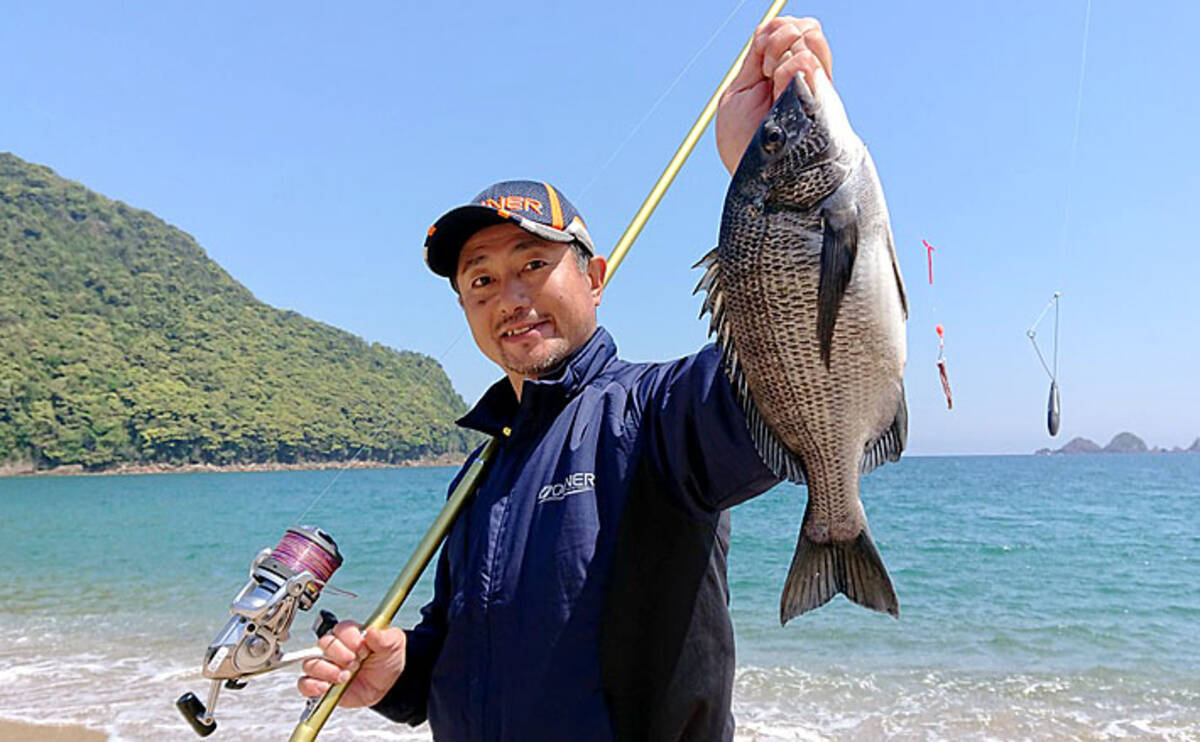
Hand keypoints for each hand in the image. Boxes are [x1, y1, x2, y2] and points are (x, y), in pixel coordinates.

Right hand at [297, 621, 407, 707]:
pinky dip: (313, 686)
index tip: (363, 649)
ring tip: (344, 677)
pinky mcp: (320, 684)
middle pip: (324, 643)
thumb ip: (385, 637)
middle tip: (354, 663)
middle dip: (340, 655)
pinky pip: (304, 683)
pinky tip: (327, 687)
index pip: (341, 629)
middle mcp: (335, 648)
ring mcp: (326, 666)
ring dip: (327, 671)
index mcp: (350, 634)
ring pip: (311, 663)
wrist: (386, 685)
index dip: (351, 639)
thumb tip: (373, 632)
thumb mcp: (394, 645)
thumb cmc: (386, 661)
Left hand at [716, 16, 833, 174]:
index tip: (761, 54)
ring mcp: (814, 85)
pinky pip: (811, 60)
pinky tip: (785, 83)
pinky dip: (794, 63)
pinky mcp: (823, 96)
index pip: (785, 31)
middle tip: (767, 70)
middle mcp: (800, 78)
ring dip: (784, 49)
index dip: (773, 31)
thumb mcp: (739, 93)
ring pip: (809, 39)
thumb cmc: (744, 143)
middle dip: (778, 37)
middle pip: (801, 29)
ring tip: (774, 78)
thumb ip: (756, 60)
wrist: (758, 174)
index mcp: (777, 76)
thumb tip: (774, 27)